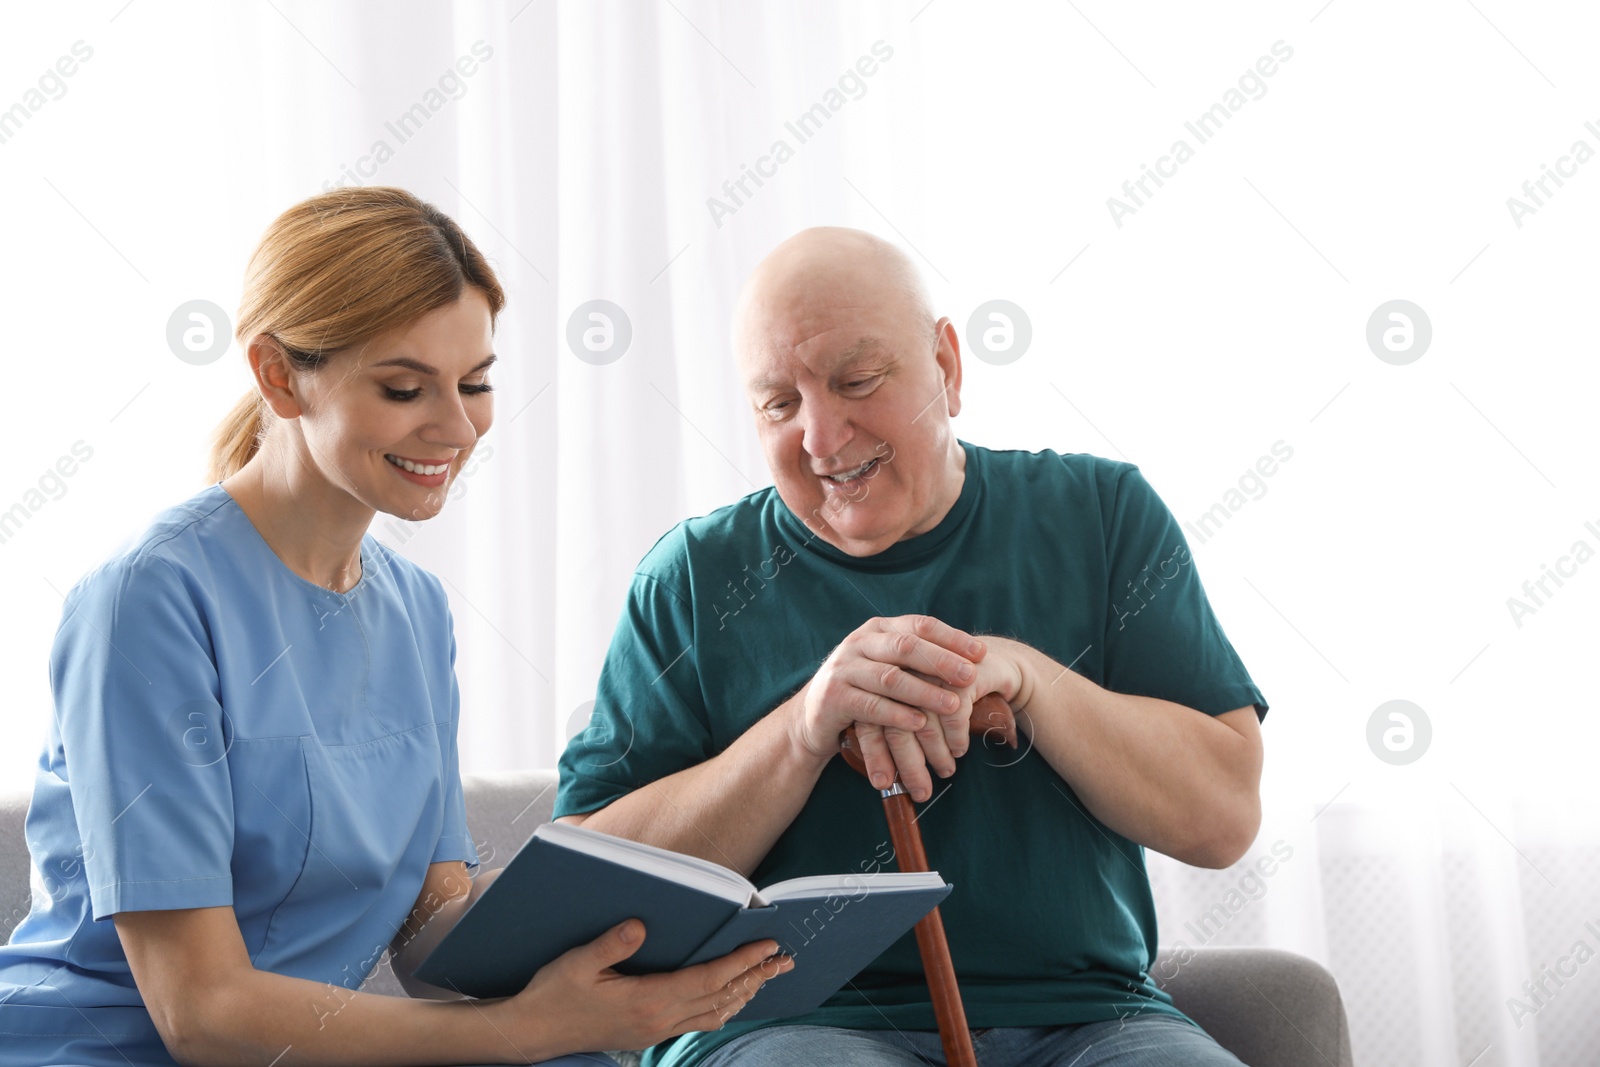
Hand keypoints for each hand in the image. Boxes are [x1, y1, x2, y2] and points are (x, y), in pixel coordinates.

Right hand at [502, 920, 791, 1056]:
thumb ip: (610, 944)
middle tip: (785, 961)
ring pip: (714, 1014)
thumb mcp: (577, 963)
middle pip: (721, 998)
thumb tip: (640, 924)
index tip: (766, 946)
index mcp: (646, 1000)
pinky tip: (730, 998)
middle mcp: (659, 1020)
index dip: (740, 962)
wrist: (534, 1032)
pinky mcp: (650, 1034)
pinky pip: (698, 1022)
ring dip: (744, 994)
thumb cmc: (553, 994)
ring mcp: (656, 1031)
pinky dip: (723, 1008)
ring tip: (768, 977)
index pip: (707, 980)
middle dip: (755, 977)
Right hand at [789, 615, 986, 800]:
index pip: (920, 625)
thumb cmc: (865, 690)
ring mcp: (844, 668)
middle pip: (906, 646)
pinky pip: (870, 705)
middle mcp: (859, 642)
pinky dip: (897, 714)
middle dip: (942, 661)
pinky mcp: (834, 697)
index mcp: (878, 629)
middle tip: (971, 676)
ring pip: (890, 676)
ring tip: (953, 705)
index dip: (952, 637)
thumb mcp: (889, 666)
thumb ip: (918, 658)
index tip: (981, 654)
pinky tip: (919, 722)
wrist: (814, 716)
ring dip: (925, 691)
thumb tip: (972, 657)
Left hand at [865, 637, 1032, 792]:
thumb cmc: (945, 692)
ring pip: (924, 722)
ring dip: (936, 754)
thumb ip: (895, 728)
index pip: (869, 720)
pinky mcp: (959, 670)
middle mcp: (901, 670)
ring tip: (945, 771)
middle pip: (895, 725)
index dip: (875, 754)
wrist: (990, 660)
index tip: (882, 784)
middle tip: (921, 792)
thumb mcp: (918, 706)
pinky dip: (956, 738)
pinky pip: (953, 715)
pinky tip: (959, 750)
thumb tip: (882, 779)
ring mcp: (929, 668)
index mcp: (881, 677)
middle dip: (909, 764)